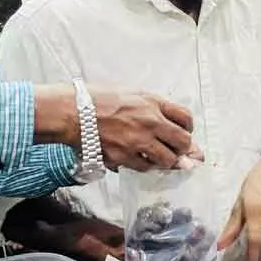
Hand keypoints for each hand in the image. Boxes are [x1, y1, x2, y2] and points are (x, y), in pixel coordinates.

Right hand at [88, 87, 202, 171]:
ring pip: (168, 160)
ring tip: (157, 157)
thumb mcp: (129, 92)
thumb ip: (150, 106)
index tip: (183, 131)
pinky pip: (145, 168)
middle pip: (183, 141)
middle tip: (175, 149)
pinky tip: (139, 159)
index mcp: (152, 102)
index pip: (186, 117)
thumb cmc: (96, 98)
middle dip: (182, 147)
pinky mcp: (124, 157)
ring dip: (166, 160)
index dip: (187, 128)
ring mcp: (138, 141)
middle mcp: (150, 122)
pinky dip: (145, 166)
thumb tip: (166, 120)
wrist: (72, 111)